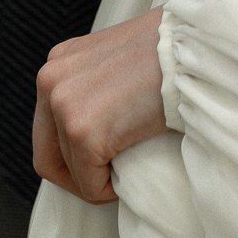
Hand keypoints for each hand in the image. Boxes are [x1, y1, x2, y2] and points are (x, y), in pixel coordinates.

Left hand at [33, 8, 167, 203]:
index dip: (73, 154)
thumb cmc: (168, 51)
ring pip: (70, 172)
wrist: (190, 47)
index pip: (48, 126)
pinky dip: (108, 189)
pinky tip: (130, 174)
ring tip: (126, 168)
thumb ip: (95, 84)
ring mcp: (63, 106)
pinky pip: (90, 184)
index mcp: (59, 61)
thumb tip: (96, 122)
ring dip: (97, 179)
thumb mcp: (116, 58)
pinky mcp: (83, 132)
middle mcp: (51, 80)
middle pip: (46, 155)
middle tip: (107, 179)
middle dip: (76, 175)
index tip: (101, 161)